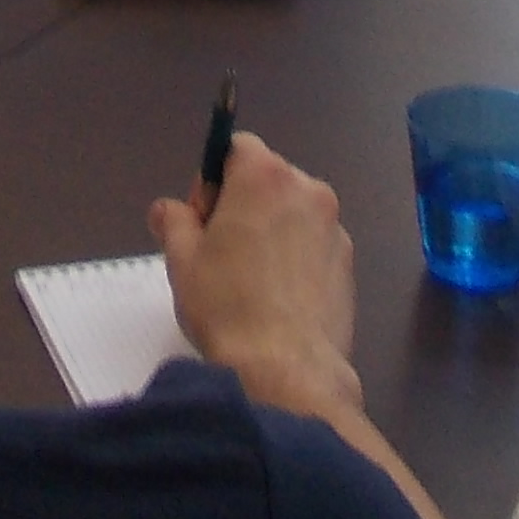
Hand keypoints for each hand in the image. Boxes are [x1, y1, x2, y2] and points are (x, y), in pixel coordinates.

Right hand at [147, 132, 362, 419]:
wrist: (286, 371)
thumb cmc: (226, 306)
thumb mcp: (182, 260)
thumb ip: (174, 222)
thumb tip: (169, 210)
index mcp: (265, 176)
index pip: (236, 148)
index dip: (214, 181)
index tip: (203, 222)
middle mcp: (308, 190)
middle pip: (268, 180)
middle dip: (243, 205)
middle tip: (220, 255)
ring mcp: (334, 229)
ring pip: (294, 215)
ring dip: (273, 232)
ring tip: (251, 284)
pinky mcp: (349, 266)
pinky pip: (314, 246)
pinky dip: (297, 260)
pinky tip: (278, 301)